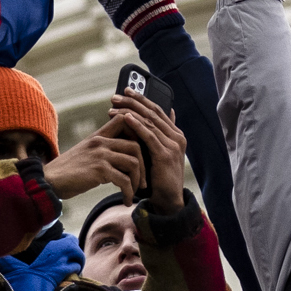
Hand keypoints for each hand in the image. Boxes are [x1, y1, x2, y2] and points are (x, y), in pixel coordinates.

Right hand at [40, 127, 144, 204]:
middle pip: (136, 146)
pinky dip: (129, 192)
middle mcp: (101, 142)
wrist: (49, 181)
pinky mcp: (99, 170)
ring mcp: (100, 155)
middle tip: (142, 182)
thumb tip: (121, 158)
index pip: (125, 122)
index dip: (138, 134)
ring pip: (133, 163)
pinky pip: (124, 180)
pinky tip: (126, 200)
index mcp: (98, 136)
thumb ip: (102, 150)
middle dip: (144, 166)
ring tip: (134, 193)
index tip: (142, 153)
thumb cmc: (67, 171)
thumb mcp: (85, 153)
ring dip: (137, 181)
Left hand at [105, 90, 191, 205]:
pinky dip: (136, 125)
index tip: (126, 90)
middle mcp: (177, 137)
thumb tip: (164, 113)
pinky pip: (149, 135)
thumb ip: (160, 135)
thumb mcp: (160, 152)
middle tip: (115, 96)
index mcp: (176, 134)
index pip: (158, 110)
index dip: (141, 98)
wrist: (168, 200)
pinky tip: (125, 118)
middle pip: (153, 112)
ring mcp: (173, 145)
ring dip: (130, 111)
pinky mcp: (165, 154)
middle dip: (133, 102)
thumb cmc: (160, 177)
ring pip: (149, 122)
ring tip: (114, 106)